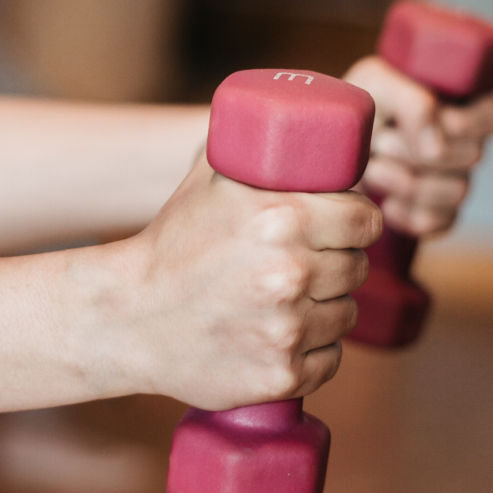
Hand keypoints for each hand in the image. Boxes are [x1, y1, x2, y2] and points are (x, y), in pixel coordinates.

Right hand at [102, 154, 379, 411]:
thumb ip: (255, 147)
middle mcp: (291, 273)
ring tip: (289, 299)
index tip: (342, 227)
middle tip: (307, 263)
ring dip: (326, 307)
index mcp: (283, 218)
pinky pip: (329, 359)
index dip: (356, 222)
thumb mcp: (209, 179)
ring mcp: (287, 329)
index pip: (365, 220)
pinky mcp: (281, 374)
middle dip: (338, 263)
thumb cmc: (171, 242)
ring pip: (345, 314)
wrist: (126, 317)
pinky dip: (313, 350)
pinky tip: (281, 335)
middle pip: (358, 267)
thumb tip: (296, 118)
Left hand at [344, 56, 492, 237]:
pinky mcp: (435, 213)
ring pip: (456, 192)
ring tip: (373, 169)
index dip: (465, 123)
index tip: (424, 121)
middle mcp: (463, 143)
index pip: (492, 117)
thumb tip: (436, 147)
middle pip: (471, 156)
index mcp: (458, 104)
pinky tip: (383, 202)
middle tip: (380, 143)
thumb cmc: (355, 108)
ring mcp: (452, 180)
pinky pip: (438, 223)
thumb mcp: (376, 83)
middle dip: (417, 152)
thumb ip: (412, 102)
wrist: (324, 149)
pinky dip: (406, 214)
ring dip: (406, 182)